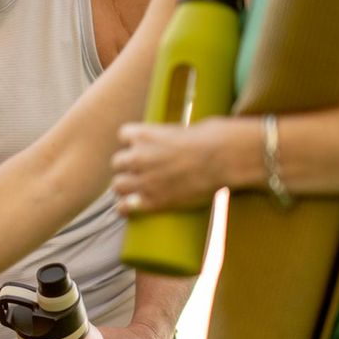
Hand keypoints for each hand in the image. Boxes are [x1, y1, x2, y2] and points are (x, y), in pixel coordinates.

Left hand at [111, 118, 246, 213]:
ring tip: (136, 188)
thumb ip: (163, 137)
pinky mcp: (152, 200)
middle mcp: (137, 156)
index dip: (133, 142)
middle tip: (141, 170)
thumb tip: (162, 144)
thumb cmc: (208, 141)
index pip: (123, 135)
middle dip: (128, 166)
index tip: (141, 146)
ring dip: (125, 185)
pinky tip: (128, 208)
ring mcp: (143, 179)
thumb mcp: (179, 130)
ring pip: (117, 184)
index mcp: (143, 135)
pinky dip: (125, 207)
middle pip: (117, 162)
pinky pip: (124, 206)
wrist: (221, 158)